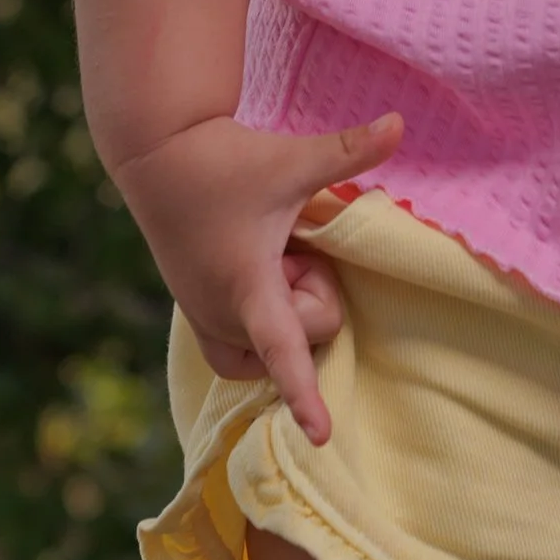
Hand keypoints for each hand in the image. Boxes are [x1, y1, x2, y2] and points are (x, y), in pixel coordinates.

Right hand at [112, 111, 402, 441]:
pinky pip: (244, 349)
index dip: (304, 395)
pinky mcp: (195, 317)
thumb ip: (350, 150)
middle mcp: (220, 316)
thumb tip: (401, 122)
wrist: (158, 153)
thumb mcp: (293, 158)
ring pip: (274, 348)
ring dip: (285, 309)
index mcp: (247, 284)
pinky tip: (257, 270)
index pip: (283, 351)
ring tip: (266, 255)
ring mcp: (204, 321)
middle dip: (309, 290)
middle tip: (284, 240)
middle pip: (305, 331)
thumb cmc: (227, 158)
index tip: (321, 437)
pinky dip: (261, 320)